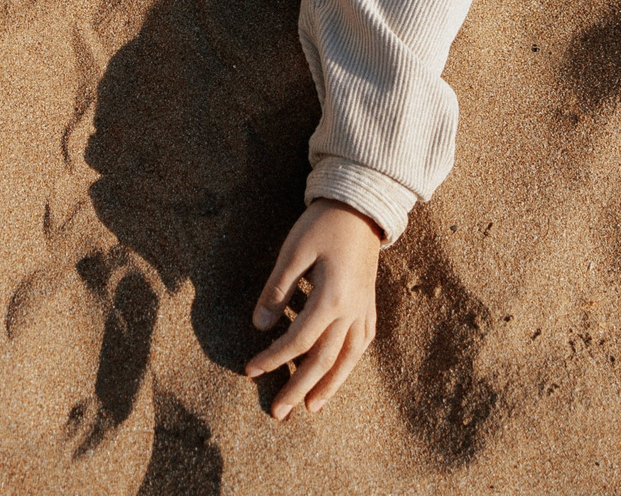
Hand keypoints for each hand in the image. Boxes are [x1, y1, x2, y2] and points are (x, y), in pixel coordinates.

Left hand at [244, 199, 382, 418]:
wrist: (360, 208)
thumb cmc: (322, 225)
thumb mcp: (293, 252)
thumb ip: (277, 291)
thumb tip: (259, 327)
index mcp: (332, 297)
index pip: (298, 340)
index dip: (273, 358)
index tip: (250, 370)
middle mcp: (352, 310)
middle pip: (324, 360)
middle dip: (299, 388)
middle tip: (278, 413)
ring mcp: (364, 310)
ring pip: (348, 359)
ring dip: (329, 386)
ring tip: (311, 407)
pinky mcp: (369, 305)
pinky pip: (362, 343)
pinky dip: (349, 363)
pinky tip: (338, 373)